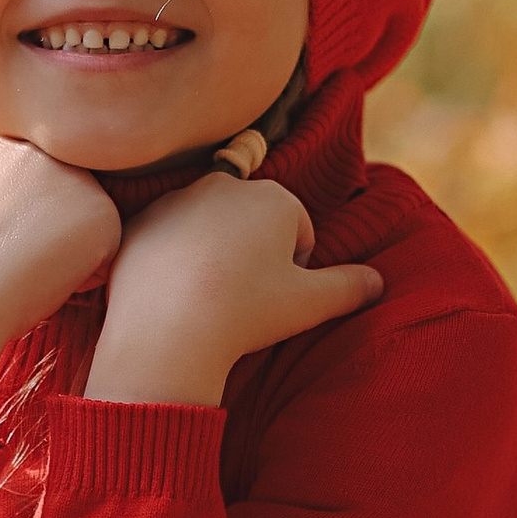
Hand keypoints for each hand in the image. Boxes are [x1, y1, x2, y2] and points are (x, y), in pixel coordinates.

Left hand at [83, 172, 383, 407]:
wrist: (167, 331)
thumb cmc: (246, 313)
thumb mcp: (312, 304)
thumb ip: (351, 287)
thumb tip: (378, 282)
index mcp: (274, 197)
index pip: (295, 228)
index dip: (292, 267)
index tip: (275, 295)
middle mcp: (224, 186)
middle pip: (251, 220)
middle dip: (252, 252)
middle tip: (243, 298)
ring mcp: (176, 200)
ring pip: (207, 226)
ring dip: (212, 253)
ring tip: (207, 298)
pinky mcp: (139, 221)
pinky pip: (166, 238)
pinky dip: (172, 259)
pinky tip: (173, 293)